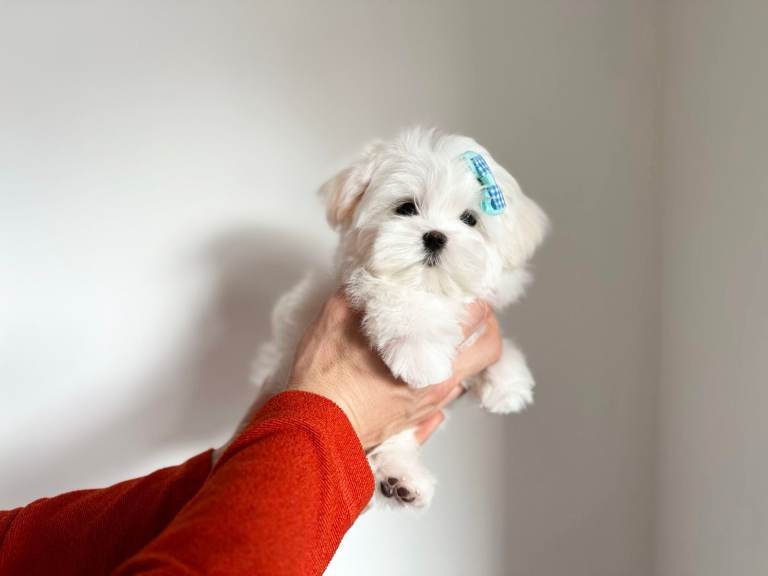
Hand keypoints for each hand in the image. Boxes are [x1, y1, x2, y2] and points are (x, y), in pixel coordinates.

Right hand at [286, 293, 501, 449]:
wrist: (314, 430)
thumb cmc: (324, 383)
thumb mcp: (334, 320)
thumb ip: (358, 294)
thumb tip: (370, 278)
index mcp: (426, 356)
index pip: (475, 320)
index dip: (475, 300)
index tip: (464, 289)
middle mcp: (437, 384)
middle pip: (488, 350)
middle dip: (485, 326)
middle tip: (470, 311)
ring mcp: (429, 405)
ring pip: (467, 374)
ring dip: (462, 352)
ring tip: (442, 336)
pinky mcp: (416, 420)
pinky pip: (446, 397)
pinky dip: (442, 377)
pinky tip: (422, 365)